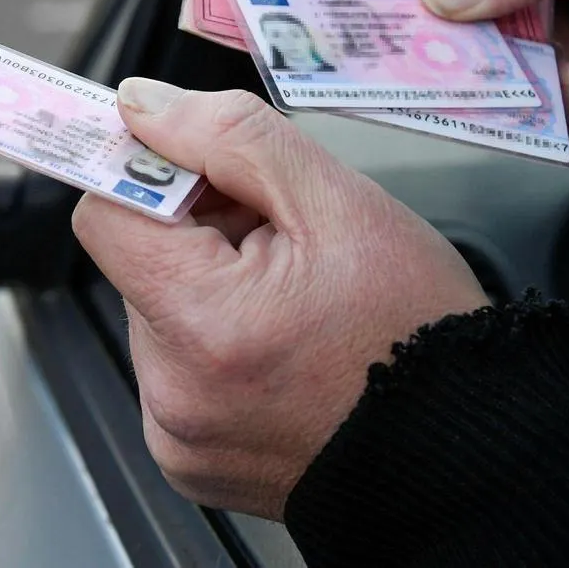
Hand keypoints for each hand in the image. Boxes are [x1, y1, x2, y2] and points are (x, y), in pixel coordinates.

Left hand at [72, 79, 486, 520]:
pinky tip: (279, 345)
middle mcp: (172, 396)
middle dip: (196, 234)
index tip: (203, 171)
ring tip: (290, 300)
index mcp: (202, 328)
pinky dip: (214, 344)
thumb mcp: (338, 202)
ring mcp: (177, 438)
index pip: (103, 214)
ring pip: (155, 315)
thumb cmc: (417, 329)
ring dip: (206, 287)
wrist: (466, 446)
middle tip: (280, 242)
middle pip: (136, 264)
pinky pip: (175, 370)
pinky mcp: (188, 461)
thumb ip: (229, 136)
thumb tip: (140, 106)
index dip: (151, 174)